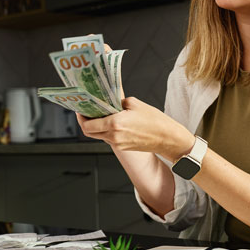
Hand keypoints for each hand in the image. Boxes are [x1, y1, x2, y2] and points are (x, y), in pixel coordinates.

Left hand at [77, 97, 194, 160]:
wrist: (168, 138)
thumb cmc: (155, 121)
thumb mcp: (135, 104)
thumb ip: (119, 102)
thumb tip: (111, 102)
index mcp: (115, 124)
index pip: (87, 125)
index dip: (80, 118)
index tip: (80, 110)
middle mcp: (114, 136)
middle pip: (90, 132)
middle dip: (85, 122)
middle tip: (86, 112)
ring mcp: (118, 143)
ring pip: (99, 136)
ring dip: (96, 127)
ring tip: (100, 115)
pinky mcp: (124, 147)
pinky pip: (109, 138)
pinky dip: (106, 131)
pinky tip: (111, 122)